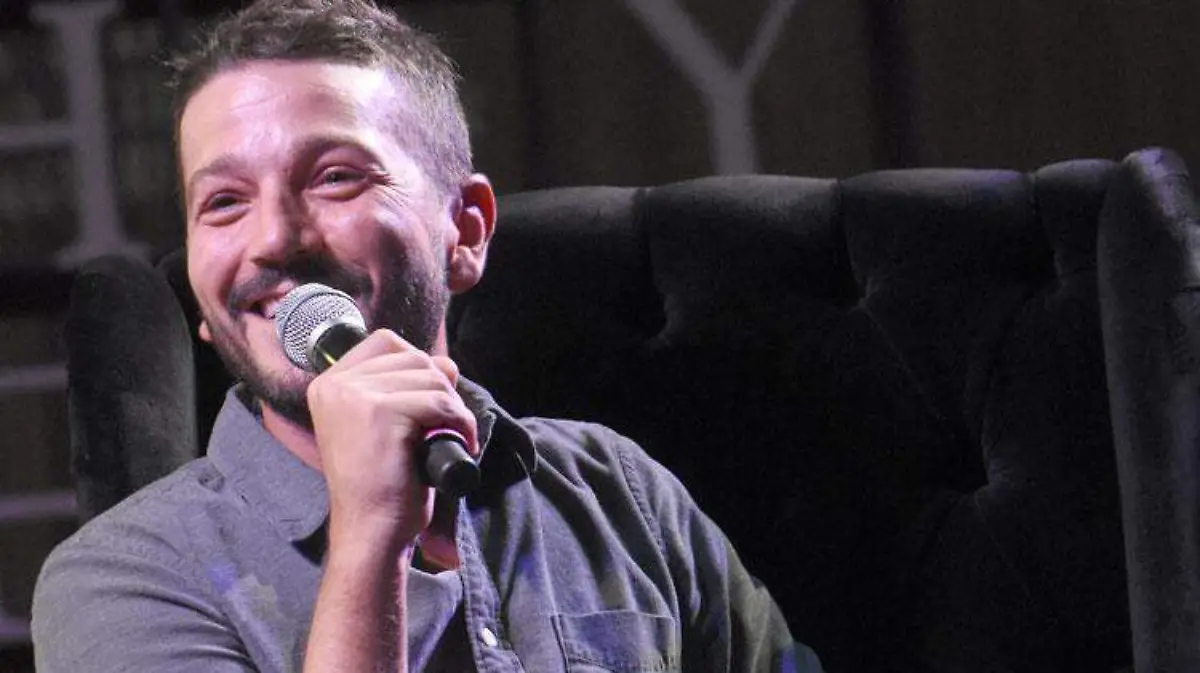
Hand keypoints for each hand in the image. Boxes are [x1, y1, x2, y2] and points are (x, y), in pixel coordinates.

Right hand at [305, 329, 478, 549]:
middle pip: (412, 356)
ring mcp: (355, 396)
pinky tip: (461, 443)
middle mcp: (335, 385)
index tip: (428, 402)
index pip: (385, 342)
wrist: (371, 530)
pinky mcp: (381, 412)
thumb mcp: (390, 425)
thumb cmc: (381, 484)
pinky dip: (461, 422)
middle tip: (446, 424)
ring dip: (453, 407)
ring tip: (454, 437)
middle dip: (440, 388)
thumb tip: (446, 363)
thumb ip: (409, 387)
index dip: (417, 365)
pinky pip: (440, 402)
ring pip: (431, 377)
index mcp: (328, 385)